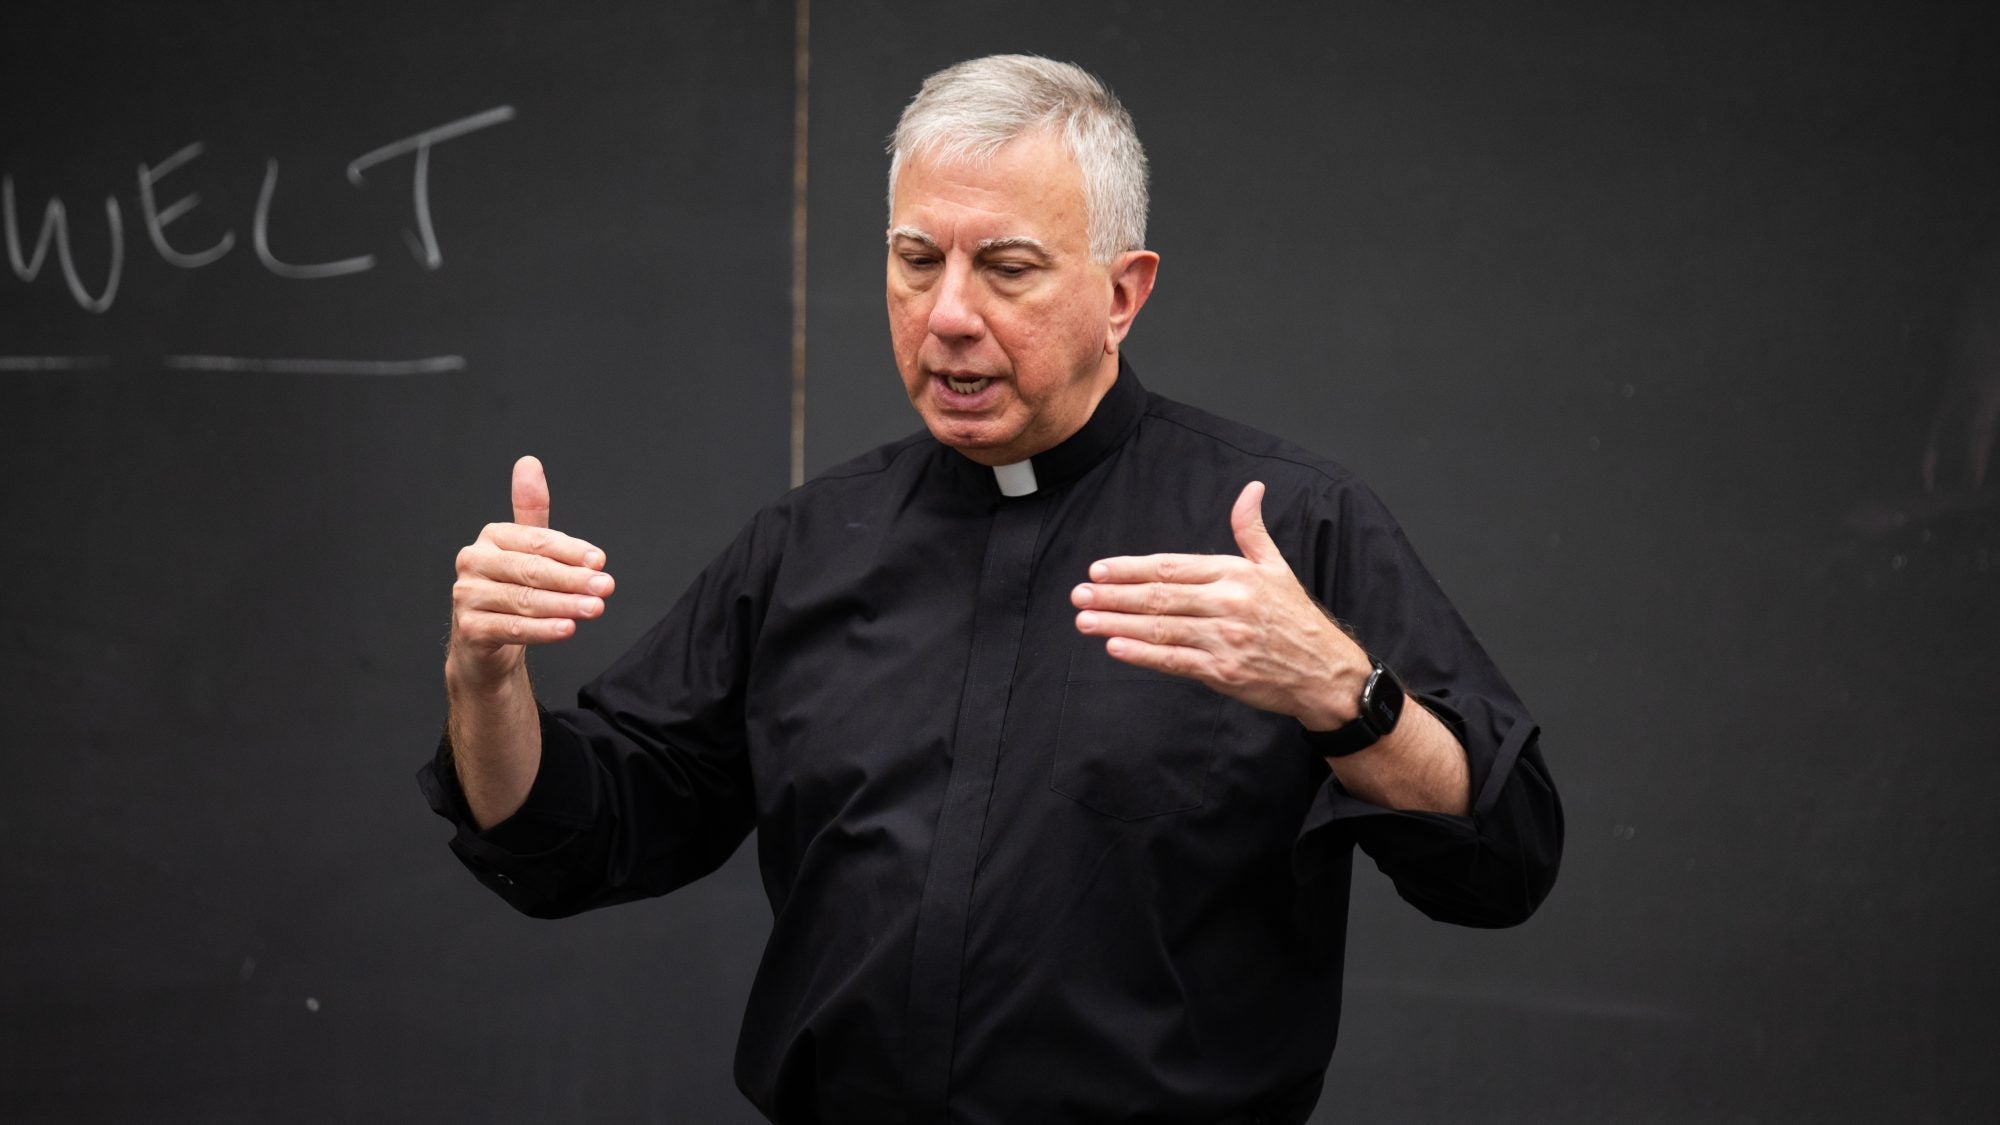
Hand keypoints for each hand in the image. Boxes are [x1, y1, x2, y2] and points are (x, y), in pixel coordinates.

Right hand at [447, 456, 614, 689]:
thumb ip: (532, 511)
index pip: (537, 541)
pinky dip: (542, 630)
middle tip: (605, 587)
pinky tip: (567, 629)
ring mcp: (467, 596)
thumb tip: (529, 463)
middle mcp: (473, 562)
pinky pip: (512, 628)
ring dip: (564, 605)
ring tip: (594, 608)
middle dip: (572, 579)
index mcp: (492, 537)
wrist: (484, 641)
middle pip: (531, 570)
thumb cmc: (512, 588)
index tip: (599, 562)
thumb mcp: (525, 549)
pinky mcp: (469, 629)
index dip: (570, 551)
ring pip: (524, 600)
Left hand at [1070, 480, 1368, 728]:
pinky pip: (1175, 660)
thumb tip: (1251, 489)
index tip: (1098, 569)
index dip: (1131, 568)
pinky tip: (1115, 646)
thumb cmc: (1296, 619)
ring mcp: (1225, 639)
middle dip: (1114, 594)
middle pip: (1160, 596)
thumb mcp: (1277, 567)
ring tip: (1084, 619)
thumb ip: (1251, 530)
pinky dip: (1143, 654)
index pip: (1172, 567)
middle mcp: (1228, 603)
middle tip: (1079, 593)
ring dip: (1118, 623)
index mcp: (1235, 575)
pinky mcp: (1224, 671)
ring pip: (1161, 627)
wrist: (1325, 671)